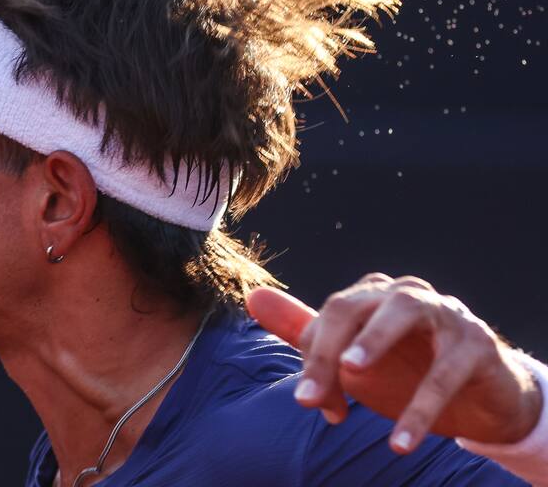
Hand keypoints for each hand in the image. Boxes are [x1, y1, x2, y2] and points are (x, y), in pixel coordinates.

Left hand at [246, 274, 541, 453]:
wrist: (479, 398)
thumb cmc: (407, 370)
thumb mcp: (350, 358)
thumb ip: (304, 330)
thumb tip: (254, 297)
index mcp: (370, 294)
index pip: (327, 317)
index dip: (312, 359)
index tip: (309, 403)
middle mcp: (404, 292)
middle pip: (352, 306)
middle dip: (325, 351)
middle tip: (307, 399)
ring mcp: (445, 311)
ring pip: (403, 312)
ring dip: (374, 341)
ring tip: (351, 374)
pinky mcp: (478, 343)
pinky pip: (446, 371)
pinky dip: (422, 406)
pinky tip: (400, 440)